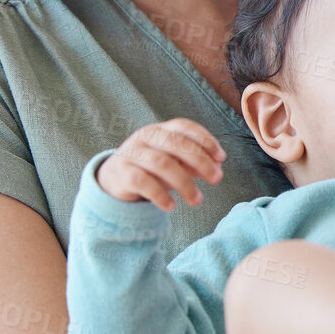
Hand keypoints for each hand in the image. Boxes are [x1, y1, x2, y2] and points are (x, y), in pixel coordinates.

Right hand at [97, 118, 225, 210]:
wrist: (114, 178)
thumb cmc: (151, 168)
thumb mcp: (174, 163)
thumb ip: (194, 163)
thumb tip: (217, 168)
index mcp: (161, 129)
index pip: (184, 127)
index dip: (205, 139)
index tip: (221, 157)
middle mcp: (145, 136)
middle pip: (176, 143)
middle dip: (200, 161)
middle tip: (217, 179)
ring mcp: (132, 153)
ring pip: (161, 163)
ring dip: (184, 183)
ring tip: (197, 200)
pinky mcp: (121, 172)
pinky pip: (143, 182)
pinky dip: (160, 195)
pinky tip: (171, 206)